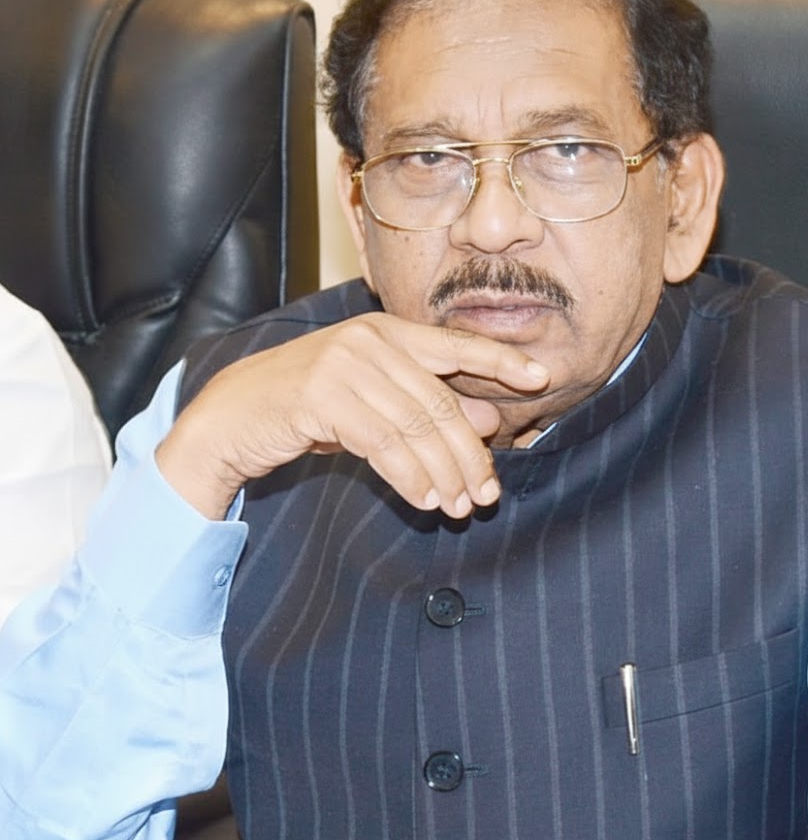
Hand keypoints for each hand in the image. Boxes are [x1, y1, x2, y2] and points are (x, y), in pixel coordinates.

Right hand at [155, 313, 549, 520]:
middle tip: (487, 494)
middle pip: (440, 402)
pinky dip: (409, 476)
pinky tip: (424, 499)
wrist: (233, 417)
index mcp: (387, 331)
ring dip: (443, 473)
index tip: (542, 378)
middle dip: (469, 453)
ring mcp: (343, 363)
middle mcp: (369, 339)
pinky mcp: (320, 395)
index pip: (455, 346)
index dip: (501, 360)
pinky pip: (383, 443)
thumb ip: (430, 405)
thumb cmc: (309, 408)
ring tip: (459, 507)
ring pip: (415, 426)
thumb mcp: (376, 404)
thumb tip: (490, 419)